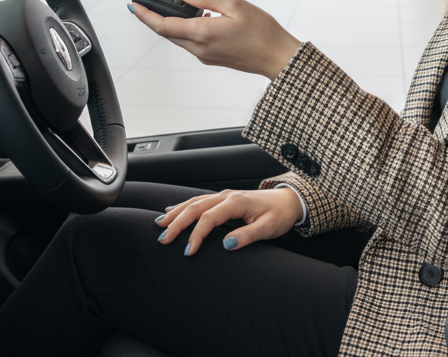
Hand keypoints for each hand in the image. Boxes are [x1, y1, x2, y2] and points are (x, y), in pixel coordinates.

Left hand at [130, 0, 300, 79]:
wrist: (278, 58)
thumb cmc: (263, 33)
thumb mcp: (236, 5)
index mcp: (202, 34)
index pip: (163, 26)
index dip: (145, 15)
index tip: (134, 4)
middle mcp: (200, 48)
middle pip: (167, 32)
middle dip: (155, 16)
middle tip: (148, 0)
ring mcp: (205, 55)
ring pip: (179, 37)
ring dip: (172, 22)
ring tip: (172, 4)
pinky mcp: (212, 57)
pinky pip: (191, 41)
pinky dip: (187, 28)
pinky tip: (197, 16)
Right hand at [155, 188, 302, 254]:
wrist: (288, 200)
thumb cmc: (279, 215)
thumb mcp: (268, 228)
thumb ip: (247, 236)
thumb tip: (227, 245)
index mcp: (236, 202)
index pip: (209, 218)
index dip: (197, 235)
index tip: (189, 252)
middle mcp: (226, 196)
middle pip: (195, 207)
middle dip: (177, 222)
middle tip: (162, 238)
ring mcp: (224, 196)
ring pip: (194, 202)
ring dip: (176, 213)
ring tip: (160, 224)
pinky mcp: (223, 199)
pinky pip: (198, 200)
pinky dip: (183, 206)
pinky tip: (172, 210)